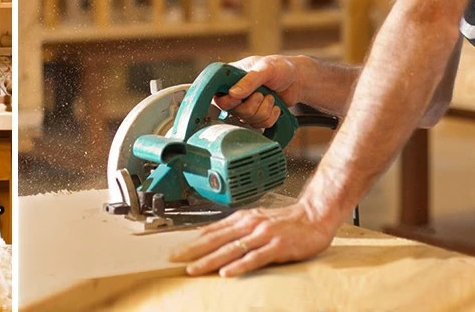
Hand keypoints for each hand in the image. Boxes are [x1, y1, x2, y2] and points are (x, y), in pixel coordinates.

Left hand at [168, 201, 337, 276]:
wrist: (314, 216)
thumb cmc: (285, 221)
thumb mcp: (256, 219)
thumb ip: (235, 228)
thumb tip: (211, 236)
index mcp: (241, 219)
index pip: (211, 231)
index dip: (191, 242)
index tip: (175, 251)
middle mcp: (249, 225)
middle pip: (215, 240)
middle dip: (192, 251)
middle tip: (174, 259)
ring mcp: (262, 236)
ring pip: (230, 250)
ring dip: (209, 260)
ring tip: (193, 269)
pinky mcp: (277, 247)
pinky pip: (254, 258)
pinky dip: (239, 266)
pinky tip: (227, 273)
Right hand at [215, 55, 301, 128]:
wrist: (298, 80)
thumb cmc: (280, 68)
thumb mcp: (265, 68)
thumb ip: (249, 80)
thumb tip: (232, 93)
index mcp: (230, 78)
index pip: (218, 96)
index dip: (228, 101)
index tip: (239, 98)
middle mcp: (234, 93)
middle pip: (232, 111)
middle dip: (251, 105)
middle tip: (261, 94)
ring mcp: (245, 105)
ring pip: (246, 119)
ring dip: (263, 110)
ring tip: (271, 97)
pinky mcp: (256, 115)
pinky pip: (259, 125)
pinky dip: (270, 117)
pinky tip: (275, 106)